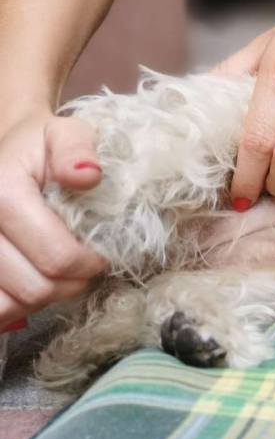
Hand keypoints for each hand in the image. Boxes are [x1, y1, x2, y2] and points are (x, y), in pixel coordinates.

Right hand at [0, 113, 108, 326]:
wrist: (5, 149)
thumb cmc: (40, 146)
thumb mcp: (66, 132)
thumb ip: (77, 149)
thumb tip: (87, 175)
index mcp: (2, 192)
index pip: (56, 256)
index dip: (88, 264)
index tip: (101, 253)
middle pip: (34, 288)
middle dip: (70, 283)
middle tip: (84, 267)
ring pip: (9, 306)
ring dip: (43, 298)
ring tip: (60, 274)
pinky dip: (17, 305)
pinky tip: (33, 280)